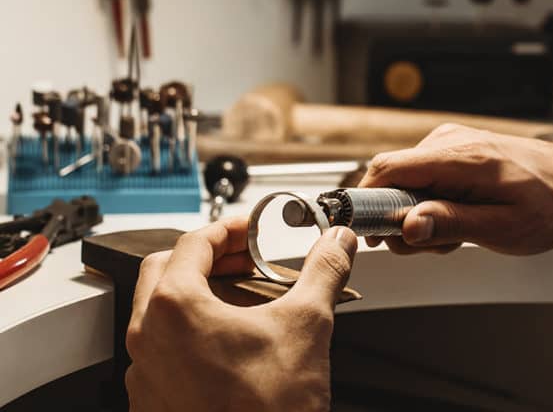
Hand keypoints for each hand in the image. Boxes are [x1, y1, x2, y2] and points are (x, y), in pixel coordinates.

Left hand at [125, 215, 357, 411]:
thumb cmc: (266, 410)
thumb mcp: (308, 324)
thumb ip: (324, 271)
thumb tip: (337, 243)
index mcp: (175, 308)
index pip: (194, 242)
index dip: (229, 229)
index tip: (250, 231)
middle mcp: (147, 338)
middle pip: (166, 271)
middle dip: (207, 258)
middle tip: (243, 261)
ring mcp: (144, 374)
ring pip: (159, 314)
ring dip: (198, 297)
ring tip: (241, 303)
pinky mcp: (151, 402)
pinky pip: (162, 353)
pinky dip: (190, 336)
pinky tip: (229, 347)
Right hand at [358, 123, 552, 255]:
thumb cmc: (549, 203)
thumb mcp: (503, 228)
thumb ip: (452, 224)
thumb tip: (407, 226)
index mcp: (460, 157)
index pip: (386, 169)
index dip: (367, 203)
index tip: (372, 235)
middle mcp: (449, 141)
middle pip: (390, 179)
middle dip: (401, 220)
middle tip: (436, 245)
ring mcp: (450, 142)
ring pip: (406, 182)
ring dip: (421, 215)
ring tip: (460, 232)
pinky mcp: (454, 149)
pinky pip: (423, 178)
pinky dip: (432, 203)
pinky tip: (462, 218)